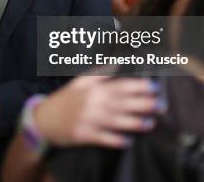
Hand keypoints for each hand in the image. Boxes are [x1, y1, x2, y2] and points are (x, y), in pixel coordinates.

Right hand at [33, 76, 162, 148]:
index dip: (137, 86)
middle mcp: (91, 103)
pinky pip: (103, 138)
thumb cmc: (65, 99)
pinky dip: (115, 140)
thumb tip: (117, 62)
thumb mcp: (79, 82)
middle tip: (160, 105)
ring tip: (150, 124)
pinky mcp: (84, 135)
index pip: (119, 86)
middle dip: (142, 104)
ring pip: (115, 121)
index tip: (153, 87)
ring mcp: (88, 120)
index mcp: (92, 89)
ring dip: (134, 123)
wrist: (43, 119)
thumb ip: (99, 73)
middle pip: (121, 103)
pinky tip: (128, 141)